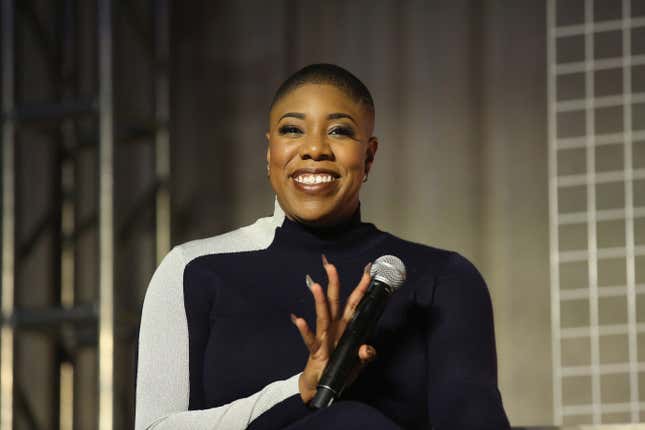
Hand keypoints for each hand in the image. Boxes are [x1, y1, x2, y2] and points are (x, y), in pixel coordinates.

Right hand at [290, 255, 376, 403]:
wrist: (320, 386)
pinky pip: (310, 339)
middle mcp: (334, 328)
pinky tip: (298, 320)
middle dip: (333, 283)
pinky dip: (305, 330)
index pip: (354, 303)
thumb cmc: (338, 370)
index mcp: (346, 327)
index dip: (361, 288)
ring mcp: (323, 338)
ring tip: (316, 286)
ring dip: (319, 301)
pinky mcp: (315, 351)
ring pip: (323, 316)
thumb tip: (367, 348)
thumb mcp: (357, 364)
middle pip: (334, 302)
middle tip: (330, 265)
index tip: (367, 271)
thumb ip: (365, 355)